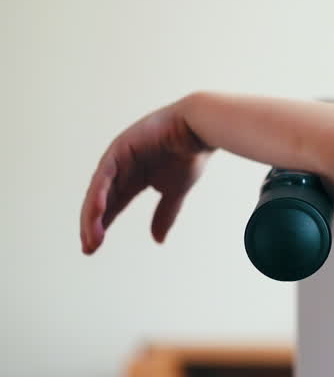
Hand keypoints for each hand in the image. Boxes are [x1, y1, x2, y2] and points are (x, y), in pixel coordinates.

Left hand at [80, 97, 212, 253]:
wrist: (200, 129)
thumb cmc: (190, 155)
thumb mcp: (175, 191)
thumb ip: (164, 213)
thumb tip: (157, 240)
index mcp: (133, 178)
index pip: (112, 205)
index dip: (103, 225)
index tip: (93, 247)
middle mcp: (121, 168)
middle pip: (101, 201)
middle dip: (93, 224)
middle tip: (89, 248)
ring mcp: (118, 157)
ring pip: (98, 191)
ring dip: (93, 215)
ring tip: (91, 237)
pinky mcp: (119, 149)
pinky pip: (104, 176)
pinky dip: (98, 194)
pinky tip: (95, 212)